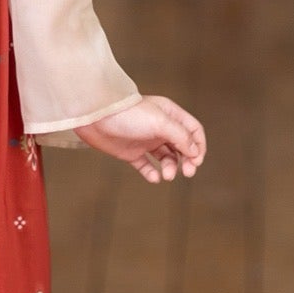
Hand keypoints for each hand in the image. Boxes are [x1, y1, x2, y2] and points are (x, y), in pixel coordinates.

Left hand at [73, 94, 205, 183]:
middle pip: (182, 147)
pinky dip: (152, 173)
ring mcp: (146, 140)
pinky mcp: (131, 152)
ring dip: (170, 167)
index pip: (193, 131)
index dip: (198, 146)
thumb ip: (180, 136)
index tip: (196, 160)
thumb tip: (195, 152)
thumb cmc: (128, 115)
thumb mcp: (160, 122)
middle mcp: (160, 128)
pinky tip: (153, 177)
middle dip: (187, 160)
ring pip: (166, 158)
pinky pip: (147, 166)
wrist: (95, 117)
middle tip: (187, 173)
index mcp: (170, 115)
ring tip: (166, 175)